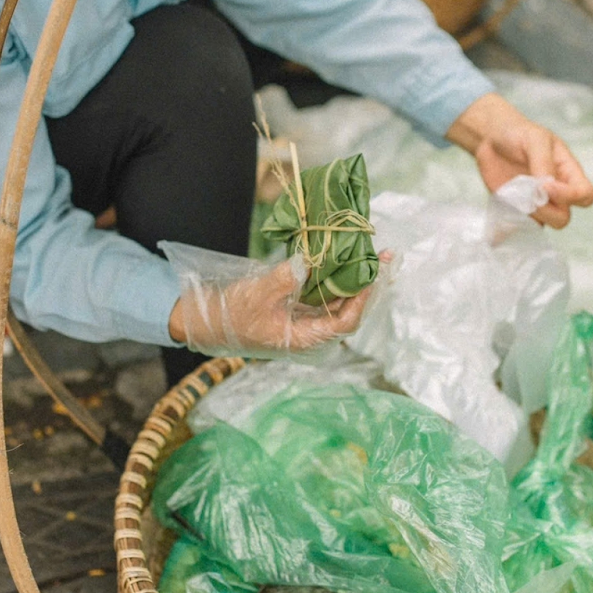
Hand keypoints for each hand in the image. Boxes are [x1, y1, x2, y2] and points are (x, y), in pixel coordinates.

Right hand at [166, 252, 381, 355]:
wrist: (210, 324)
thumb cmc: (233, 316)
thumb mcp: (258, 295)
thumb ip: (285, 279)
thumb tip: (309, 261)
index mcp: (304, 338)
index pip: (345, 323)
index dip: (362, 300)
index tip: (371, 275)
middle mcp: (310, 333)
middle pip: (348, 311)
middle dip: (365, 285)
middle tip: (382, 257)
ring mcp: (305, 322)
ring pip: (338, 302)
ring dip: (352, 280)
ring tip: (368, 254)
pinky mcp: (298, 312)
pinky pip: (324, 297)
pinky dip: (334, 279)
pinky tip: (341, 260)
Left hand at [446, 93, 592, 228]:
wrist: (492, 139)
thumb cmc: (520, 134)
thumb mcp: (535, 140)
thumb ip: (543, 163)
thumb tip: (545, 187)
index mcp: (568, 173)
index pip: (585, 195)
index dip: (570, 196)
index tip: (546, 185)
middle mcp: (555, 193)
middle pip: (563, 218)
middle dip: (546, 211)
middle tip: (527, 196)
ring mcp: (535, 203)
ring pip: (541, 224)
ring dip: (527, 217)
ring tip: (512, 198)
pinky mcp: (514, 208)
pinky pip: (517, 226)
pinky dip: (508, 228)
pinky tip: (497, 227)